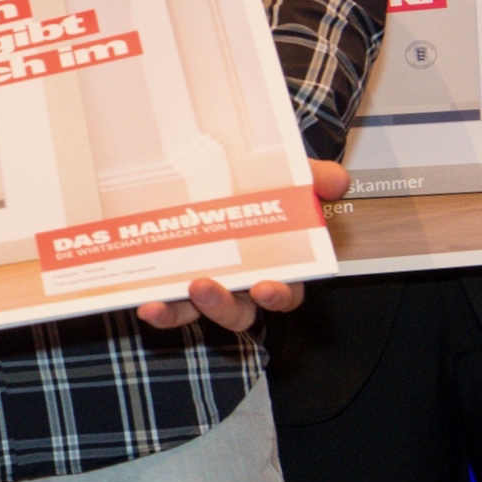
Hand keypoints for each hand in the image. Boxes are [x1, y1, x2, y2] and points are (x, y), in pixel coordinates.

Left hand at [134, 159, 343, 330]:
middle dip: (223, 306)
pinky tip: (145, 302)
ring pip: (196, 313)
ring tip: (163, 301)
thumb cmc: (257, 185)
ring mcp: (203, 285)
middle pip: (239, 312)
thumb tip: (336, 181)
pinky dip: (158, 308)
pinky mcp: (170, 282)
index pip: (285, 292)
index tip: (265, 287)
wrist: (213, 169)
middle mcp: (238, 283)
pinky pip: (166, 305)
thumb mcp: (287, 174)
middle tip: (204, 287)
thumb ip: (314, 176)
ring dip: (181, 313)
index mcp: (273, 265)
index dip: (277, 295)